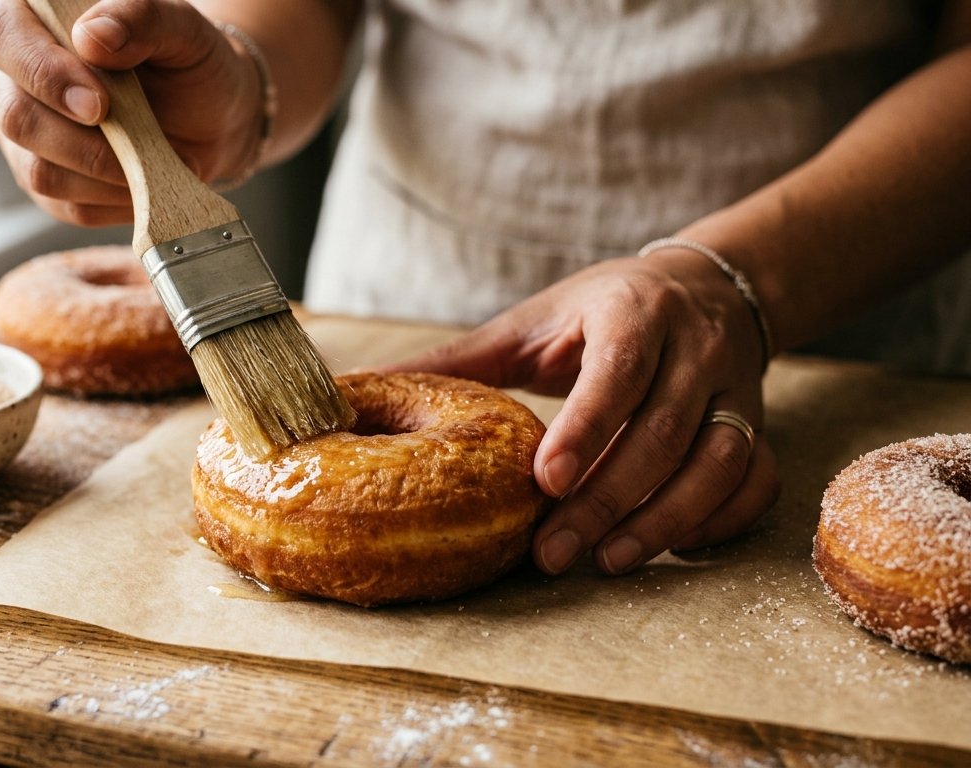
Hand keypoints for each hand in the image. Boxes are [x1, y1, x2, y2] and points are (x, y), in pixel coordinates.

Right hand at [0, 0, 262, 225]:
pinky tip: (143, 176)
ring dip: (105, 172)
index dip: (44, 73)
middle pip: (15, 115)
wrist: (210, 117)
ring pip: (39, 170)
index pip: (2, 37)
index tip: (100, 103)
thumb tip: (91, 36)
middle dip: (78, 138)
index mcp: (31, 18)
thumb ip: (139, 17)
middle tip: (135, 138)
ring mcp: (25, 135)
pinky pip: (67, 204)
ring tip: (153, 155)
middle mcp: (14, 77)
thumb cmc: (187, 62)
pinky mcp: (44, 182)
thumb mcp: (181, 28)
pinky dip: (115, 196)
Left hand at [380, 250, 780, 574]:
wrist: (706, 286)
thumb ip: (460, 358)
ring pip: (718, 462)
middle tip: (554, 553)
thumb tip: (362, 385)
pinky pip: (756, 478)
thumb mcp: (531, 321)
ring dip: (665, 518)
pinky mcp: (757, 423)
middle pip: (663, 432)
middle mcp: (694, 347)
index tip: (544, 481)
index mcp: (632, 312)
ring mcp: (735, 388)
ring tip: (607, 560)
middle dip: (608, 499)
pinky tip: (672, 546)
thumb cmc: (600, 310)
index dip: (586, 428)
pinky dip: (722, 519)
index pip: (618, 372)